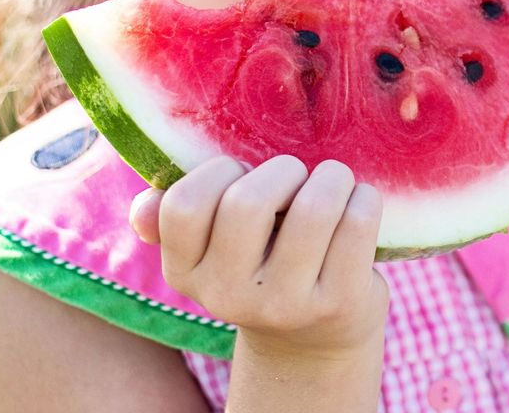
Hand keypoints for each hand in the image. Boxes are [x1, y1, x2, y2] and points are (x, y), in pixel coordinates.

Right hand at [129, 156, 388, 358]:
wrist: (315, 338)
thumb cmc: (264, 265)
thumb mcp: (214, 252)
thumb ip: (176, 221)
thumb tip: (144, 207)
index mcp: (186, 273)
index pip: (184, 205)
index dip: (219, 171)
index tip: (243, 174)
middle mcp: (229, 296)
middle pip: (248, 202)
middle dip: (282, 170)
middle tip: (297, 177)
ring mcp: (286, 304)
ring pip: (314, 208)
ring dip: (332, 178)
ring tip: (333, 183)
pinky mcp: (339, 303)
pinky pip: (357, 223)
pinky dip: (364, 198)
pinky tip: (359, 203)